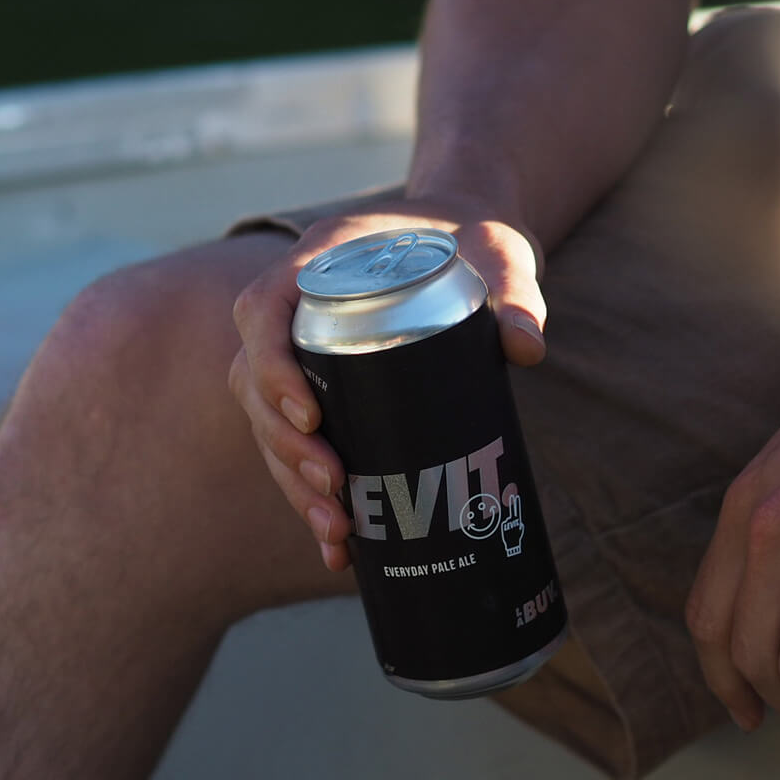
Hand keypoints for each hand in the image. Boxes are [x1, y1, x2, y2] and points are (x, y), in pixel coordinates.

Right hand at [228, 193, 545, 572]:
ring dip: (290, 478)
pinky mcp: (322, 385)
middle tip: (334, 486)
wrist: (468, 240)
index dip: (271, 366)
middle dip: (284, 443)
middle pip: (253, 380)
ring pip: (266, 419)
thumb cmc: (475, 237)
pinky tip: (339, 543)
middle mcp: (294, 304)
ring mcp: (302, 348)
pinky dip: (309, 491)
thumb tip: (526, 348)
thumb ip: (515, 290)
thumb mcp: (500, 251)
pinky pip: (295, 439)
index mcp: (317, 259)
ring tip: (336, 528)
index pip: (262, 309)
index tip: (312, 415)